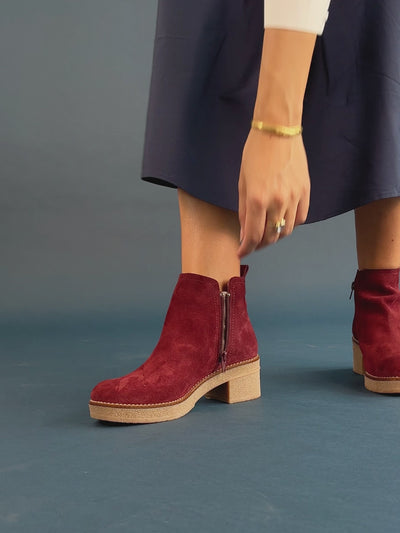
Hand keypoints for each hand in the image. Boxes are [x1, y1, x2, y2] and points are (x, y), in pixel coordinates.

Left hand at [237, 128, 309, 257]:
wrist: (278, 130)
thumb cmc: (255, 153)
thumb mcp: (242, 183)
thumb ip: (244, 211)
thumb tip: (244, 234)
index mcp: (258, 199)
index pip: (253, 236)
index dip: (246, 248)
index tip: (241, 252)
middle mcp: (277, 202)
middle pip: (271, 237)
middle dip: (259, 244)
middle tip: (252, 242)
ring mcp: (294, 197)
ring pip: (286, 231)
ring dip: (275, 236)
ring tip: (266, 233)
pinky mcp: (306, 191)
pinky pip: (300, 218)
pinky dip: (290, 225)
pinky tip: (281, 221)